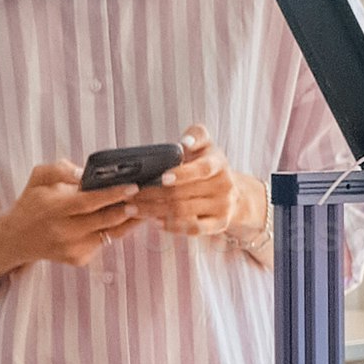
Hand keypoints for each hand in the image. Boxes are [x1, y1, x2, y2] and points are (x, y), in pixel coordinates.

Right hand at [0, 161, 146, 273]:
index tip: (133, 187)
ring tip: (142, 207)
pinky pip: (104, 243)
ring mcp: (72, 248)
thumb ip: (60, 169)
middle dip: (128, 208)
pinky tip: (124, 220)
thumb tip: (84, 173)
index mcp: (54, 209)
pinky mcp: (78, 259)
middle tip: (144, 197)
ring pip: (110, 234)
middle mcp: (63, 231)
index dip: (113, 194)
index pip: (89, 202)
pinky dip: (116, 231)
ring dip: (129, 221)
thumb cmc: (33, 203)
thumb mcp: (39, 177)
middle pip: (104, 220)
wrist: (17, 238)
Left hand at [140, 127, 255, 243]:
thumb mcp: (206, 145)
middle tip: (129, 195)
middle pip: (182, 193)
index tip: (162, 177)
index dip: (182, 174)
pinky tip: (154, 220)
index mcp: (219, 164)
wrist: (233, 192)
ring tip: (133, 208)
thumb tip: (184, 143)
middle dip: (151, 195)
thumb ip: (196, 135)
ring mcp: (223, 207)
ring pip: (182, 212)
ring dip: (153, 211)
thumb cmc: (208, 164)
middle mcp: (224, 186)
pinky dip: (171, 226)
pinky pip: (192, 229)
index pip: (202, 169)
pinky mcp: (220, 224)